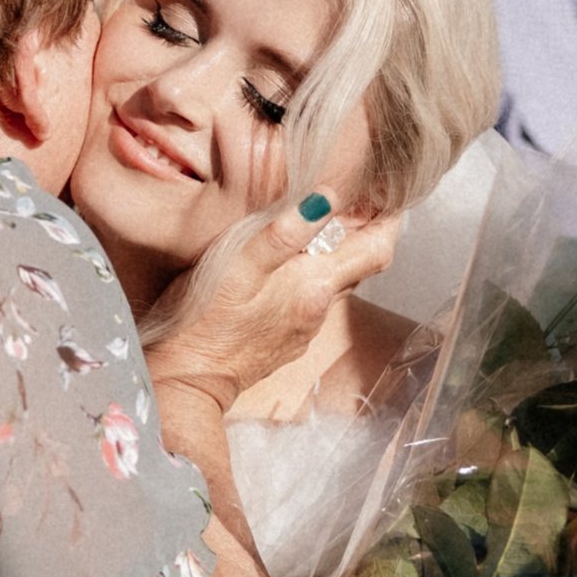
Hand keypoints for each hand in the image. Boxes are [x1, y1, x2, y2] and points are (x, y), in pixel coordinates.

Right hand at [143, 198, 401, 409]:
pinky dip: (308, 279)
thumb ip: (284, 233)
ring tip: (318, 226)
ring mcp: (301, 331)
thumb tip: (326, 198)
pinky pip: (307, 303)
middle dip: (362, 233)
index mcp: (315, 286)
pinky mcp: (281, 343)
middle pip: (358, 267)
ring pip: (332, 285)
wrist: (185, 383)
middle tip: (354, 199)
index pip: (377, 250)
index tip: (391, 193)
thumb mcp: (240, 265)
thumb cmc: (205, 322)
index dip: (390, 219)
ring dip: (333, 257)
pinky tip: (284, 270)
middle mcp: (317, 311)